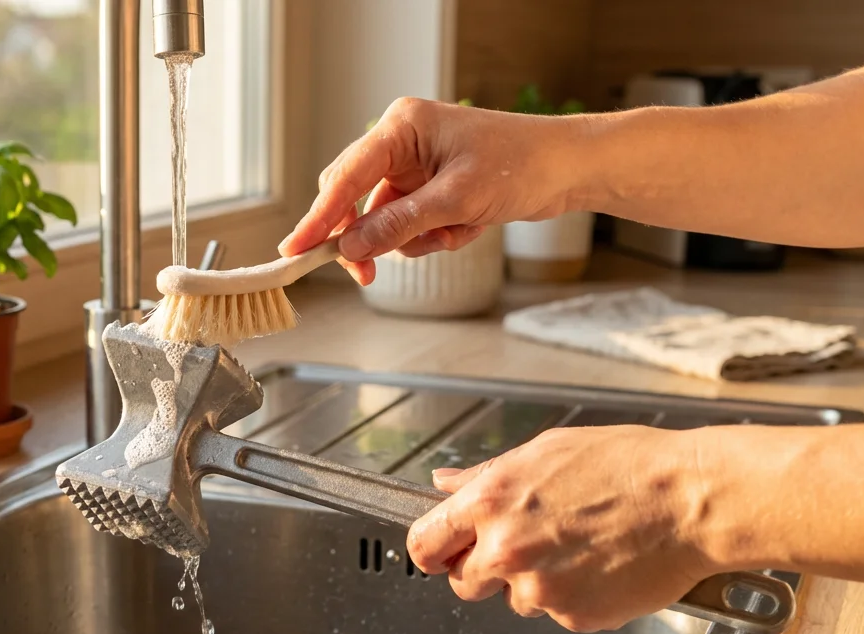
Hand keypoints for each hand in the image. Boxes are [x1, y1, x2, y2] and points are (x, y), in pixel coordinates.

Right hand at [279, 97, 585, 284]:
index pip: (346, 177)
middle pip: (355, 199)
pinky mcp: (429, 189)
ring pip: (383, 220)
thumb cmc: (520, 165)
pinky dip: (434, 238)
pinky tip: (467, 229)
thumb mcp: (457, 201)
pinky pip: (410, 227)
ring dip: (414, 240)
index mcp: (401, 127)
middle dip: (368, 238)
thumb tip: (352, 247)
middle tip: (366, 275)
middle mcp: (402, 144)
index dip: (319, 217)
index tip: (295, 249)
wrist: (568, 168)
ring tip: (455, 232)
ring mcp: (415, 168)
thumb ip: (400, 224)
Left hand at [406, 425, 715, 632]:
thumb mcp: (546, 450)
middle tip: (522, 546)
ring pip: (514, 600)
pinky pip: (557, 614)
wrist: (692, 499)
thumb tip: (445, 484)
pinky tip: (600, 564)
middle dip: (482, 569)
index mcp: (491, 502)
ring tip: (578, 547)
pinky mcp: (574, 617)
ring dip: (534, 583)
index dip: (430, 551)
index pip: (425, 543)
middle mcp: (507, 549)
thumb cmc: (629, 465)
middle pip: (462, 583)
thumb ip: (487, 475)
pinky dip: (573, 597)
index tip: (438, 554)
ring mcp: (540, 589)